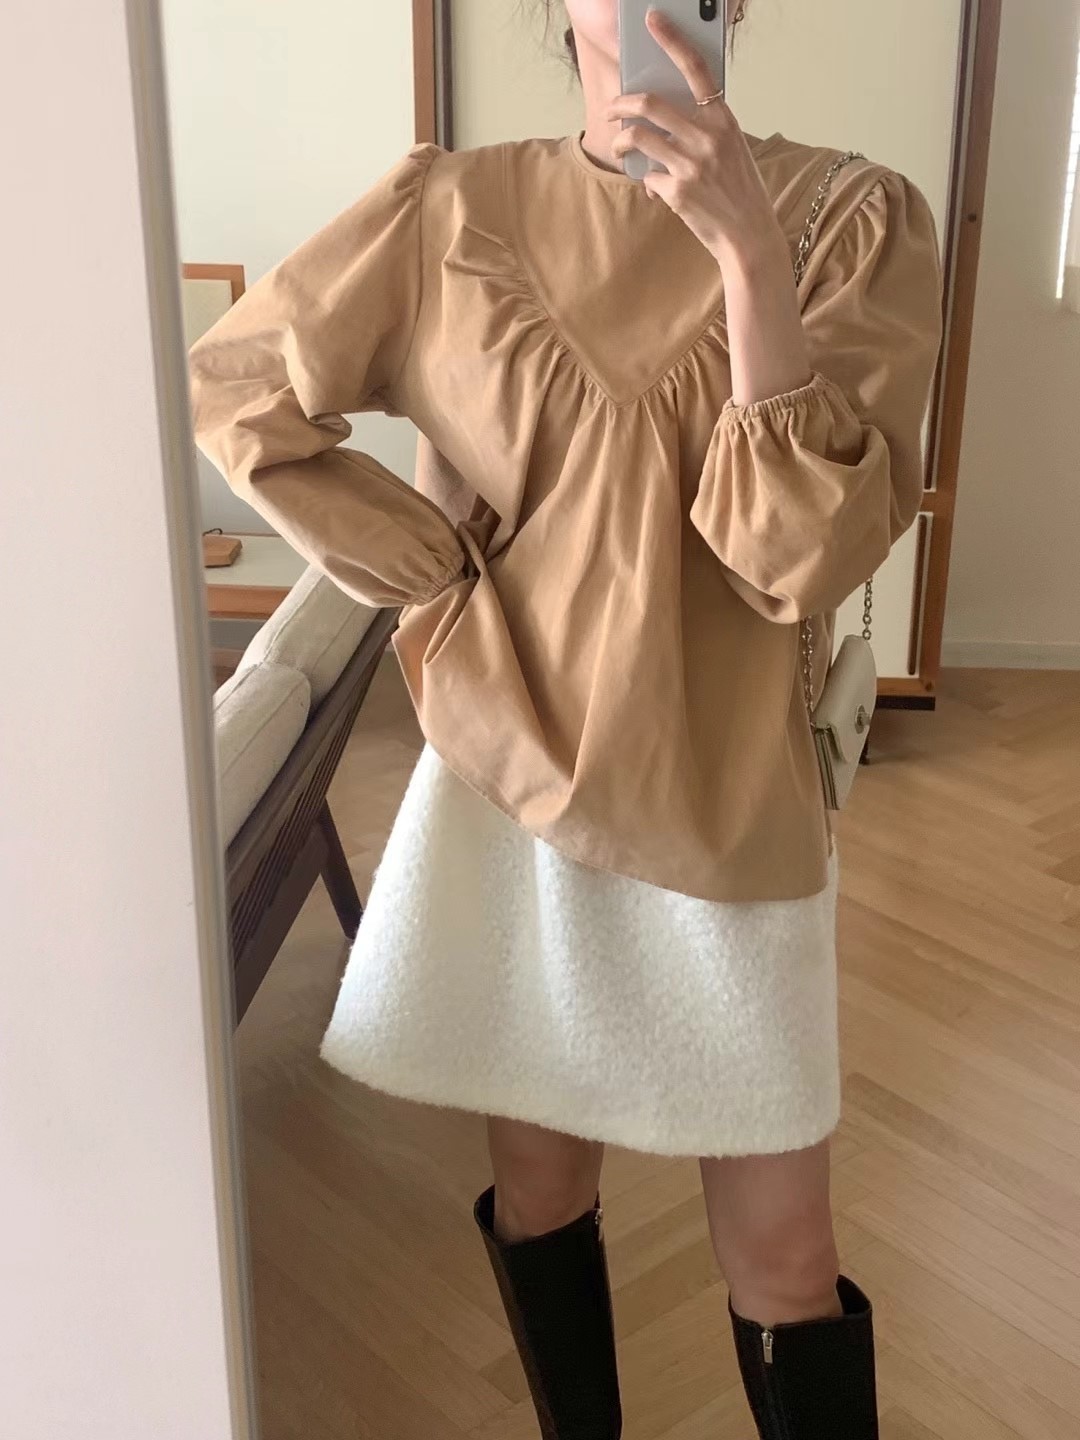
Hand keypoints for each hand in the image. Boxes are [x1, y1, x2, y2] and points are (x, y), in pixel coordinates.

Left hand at [609, 10, 809, 403]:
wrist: (749, 236)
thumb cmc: (740, 192)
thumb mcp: (731, 151)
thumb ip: (704, 130)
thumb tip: (667, 119)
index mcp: (724, 118)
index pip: (696, 68)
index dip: (671, 39)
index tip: (652, 19)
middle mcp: (707, 136)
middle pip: (650, 104)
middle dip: (622, 104)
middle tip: (613, 110)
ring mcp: (690, 164)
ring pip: (638, 138)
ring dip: (620, 140)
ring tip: (620, 146)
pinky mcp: (676, 191)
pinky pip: (647, 176)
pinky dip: (646, 180)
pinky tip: (654, 187)